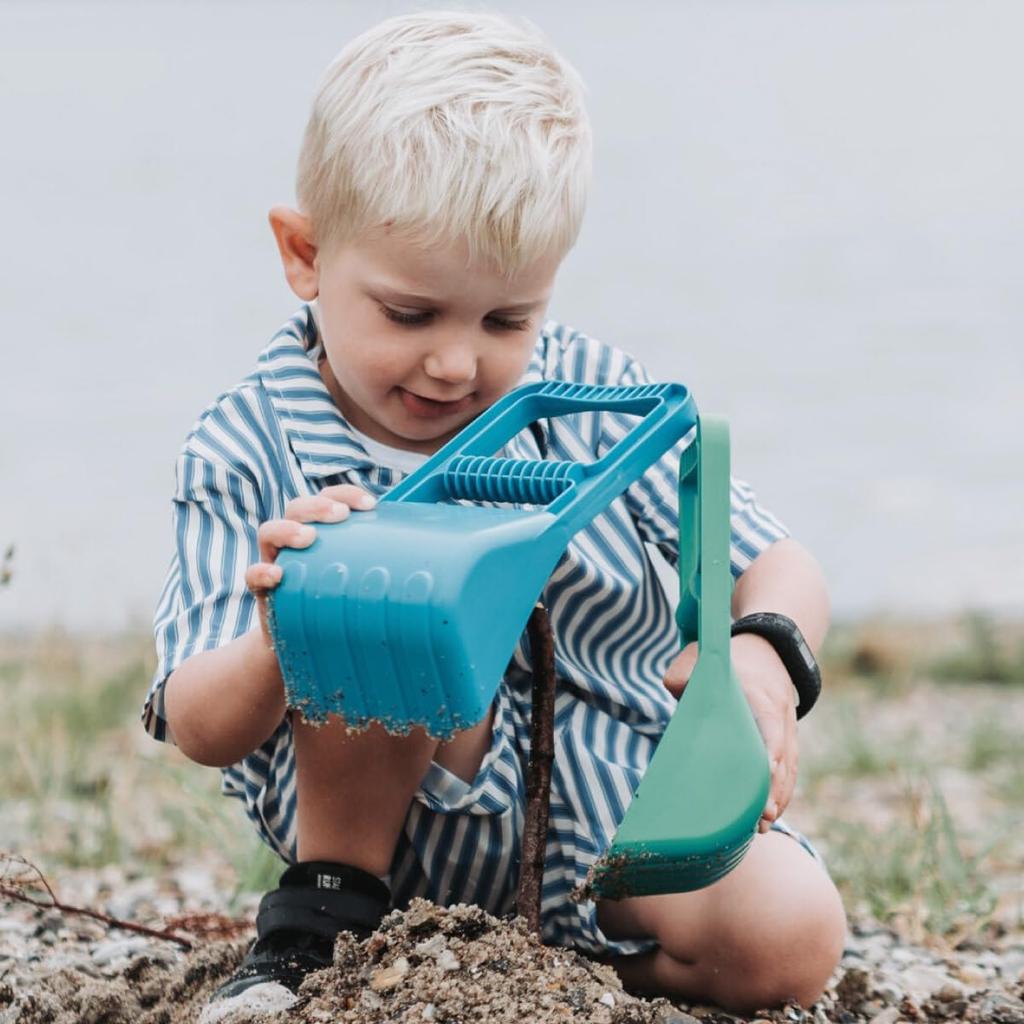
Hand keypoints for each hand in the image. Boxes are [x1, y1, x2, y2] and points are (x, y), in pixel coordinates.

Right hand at [246, 483, 376, 644]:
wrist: (306, 643)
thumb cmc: (341, 601)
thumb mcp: (364, 579)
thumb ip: (389, 561)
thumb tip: (443, 549)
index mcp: (323, 529)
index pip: (330, 498)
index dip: (346, 494)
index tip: (371, 504)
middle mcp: (296, 539)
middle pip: (298, 506)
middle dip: (318, 505)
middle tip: (339, 515)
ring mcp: (276, 560)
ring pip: (269, 531)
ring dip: (289, 529)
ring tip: (309, 538)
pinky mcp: (263, 590)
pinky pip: (253, 574)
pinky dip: (262, 571)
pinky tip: (278, 574)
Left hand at [663, 633, 797, 833]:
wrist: (769, 645)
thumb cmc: (733, 654)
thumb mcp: (706, 652)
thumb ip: (685, 670)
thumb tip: (676, 690)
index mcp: (763, 696)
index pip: (770, 728)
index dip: (770, 754)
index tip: (765, 778)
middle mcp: (781, 716)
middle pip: (783, 758)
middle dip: (773, 790)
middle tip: (761, 819)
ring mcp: (788, 729)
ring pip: (790, 768)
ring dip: (780, 797)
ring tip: (764, 826)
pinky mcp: (788, 738)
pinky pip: (791, 768)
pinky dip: (783, 791)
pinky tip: (771, 812)